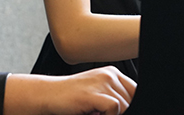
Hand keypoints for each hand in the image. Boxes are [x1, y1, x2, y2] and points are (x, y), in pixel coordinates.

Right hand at [3, 67, 135, 114]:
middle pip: (132, 99)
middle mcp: (109, 75)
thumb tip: (130, 107)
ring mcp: (102, 82)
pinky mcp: (94, 94)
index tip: (118, 111)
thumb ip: (115, 97)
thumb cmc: (71, 98)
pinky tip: (93, 113)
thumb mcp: (97, 93)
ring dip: (112, 114)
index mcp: (112, 73)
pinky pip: (115, 108)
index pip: (135, 91)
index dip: (130, 104)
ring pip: (125, 105)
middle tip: (100, 111)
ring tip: (95, 112)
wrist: (48, 95)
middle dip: (121, 111)